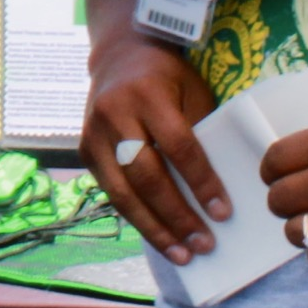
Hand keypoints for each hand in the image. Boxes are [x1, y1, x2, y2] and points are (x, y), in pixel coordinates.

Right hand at [80, 32, 226, 264]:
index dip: (201, 183)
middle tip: (203, 244)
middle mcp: (114, 114)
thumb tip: (219, 189)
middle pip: (147, 176)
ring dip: (155, 228)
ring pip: (123, 192)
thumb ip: (201, 133)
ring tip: (182, 253)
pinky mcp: (84, 150)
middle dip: (177, 215)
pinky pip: (111, 192)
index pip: (178, 147)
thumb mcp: (192, 92)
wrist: (120, 55)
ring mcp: (93, 133)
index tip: (223, 213)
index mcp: (148, 94)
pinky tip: (159, 236)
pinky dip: (137, 217)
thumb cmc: (168, 77)